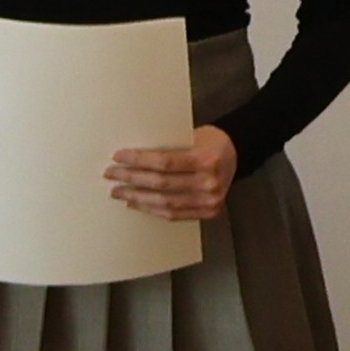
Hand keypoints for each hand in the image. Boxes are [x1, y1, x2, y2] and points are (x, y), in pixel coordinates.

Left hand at [107, 123, 240, 220]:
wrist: (237, 153)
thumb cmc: (210, 141)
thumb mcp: (192, 136)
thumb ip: (168, 147)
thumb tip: (131, 156)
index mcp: (205, 159)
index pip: (164, 162)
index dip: (138, 160)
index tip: (117, 157)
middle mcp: (208, 182)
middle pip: (161, 184)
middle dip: (131, 179)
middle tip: (111, 175)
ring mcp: (210, 200)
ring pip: (165, 203)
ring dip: (137, 198)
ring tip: (119, 192)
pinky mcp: (209, 212)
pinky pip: (174, 214)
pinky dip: (152, 210)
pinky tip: (137, 204)